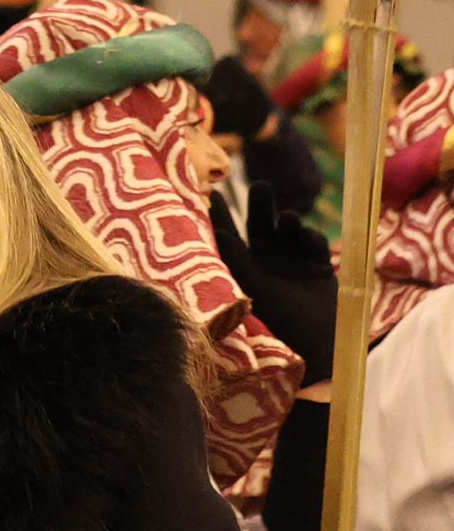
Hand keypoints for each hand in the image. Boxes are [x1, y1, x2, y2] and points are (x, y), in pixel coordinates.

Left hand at [218, 182, 337, 383]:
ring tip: (287, 218)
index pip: (228, 234)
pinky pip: (313, 241)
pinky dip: (310, 236)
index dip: (221, 214)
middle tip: (260, 185)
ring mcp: (292, 260)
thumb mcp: (251, 289)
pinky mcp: (318, 263)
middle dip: (260, 204)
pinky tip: (308, 238)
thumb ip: (236, 260)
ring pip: (287, 228)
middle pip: (259, 223)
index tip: (213, 192)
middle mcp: (265, 260)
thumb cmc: (278, 323)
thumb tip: (217, 230)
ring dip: (287, 219)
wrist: (318, 345)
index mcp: (243, 266)